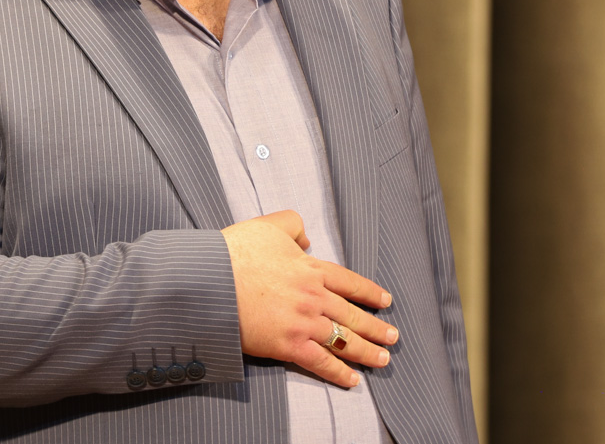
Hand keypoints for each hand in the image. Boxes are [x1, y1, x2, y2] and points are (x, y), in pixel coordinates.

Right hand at [222, 210, 398, 386]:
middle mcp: (313, 295)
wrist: (212, 279)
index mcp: (310, 268)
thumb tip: (306, 240)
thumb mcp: (266, 225)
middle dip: (375, 327)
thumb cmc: (234, 251)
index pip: (348, 282)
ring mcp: (304, 322)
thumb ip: (291, 225)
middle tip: (392, 336)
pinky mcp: (288, 344)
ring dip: (366, 351)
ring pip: (344, 339)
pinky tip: (351, 380)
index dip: (368, 292)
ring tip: (382, 360)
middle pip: (352, 314)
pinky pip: (321, 361)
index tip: (384, 301)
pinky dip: (338, 373)